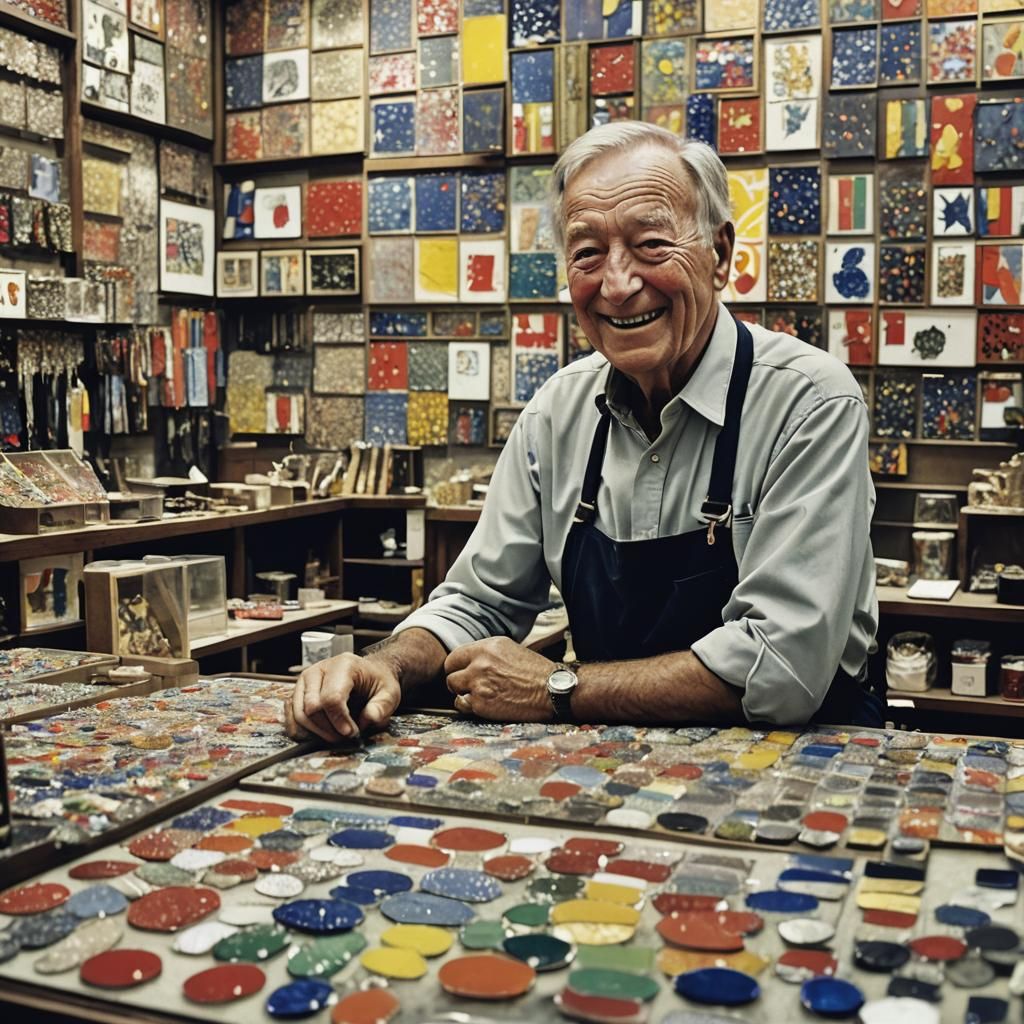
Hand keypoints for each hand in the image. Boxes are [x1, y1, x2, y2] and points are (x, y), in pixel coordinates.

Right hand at [286, 653, 400, 742]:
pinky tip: (320, 734)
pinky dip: (303, 730)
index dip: (339, 721)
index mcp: (343, 665)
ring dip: (316, 732)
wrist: (367, 674)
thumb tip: (370, 719)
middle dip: (328, 729)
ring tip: (335, 736)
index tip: (352, 732)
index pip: (331, 697)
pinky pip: (291, 716)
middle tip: (345, 736)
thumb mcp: (390, 693)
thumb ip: (382, 706)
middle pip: (311, 707)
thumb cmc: (377, 682)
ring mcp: (305, 680)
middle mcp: (319, 669)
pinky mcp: (298, 692)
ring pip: (299, 713)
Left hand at [444, 637, 553, 721]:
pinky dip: (470, 706)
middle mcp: (480, 663)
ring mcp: (479, 683)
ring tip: (478, 696)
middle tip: (466, 686)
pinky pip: (463, 704)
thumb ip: (487, 654)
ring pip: (454, 689)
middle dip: (457, 680)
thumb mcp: (510, 650)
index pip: (456, 656)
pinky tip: (484, 705)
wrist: (552, 691)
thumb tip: (470, 661)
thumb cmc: (536, 672)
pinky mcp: (481, 703)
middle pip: (450, 672)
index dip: (457, 666)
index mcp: (488, 647)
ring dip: (463, 693)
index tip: (461, 673)